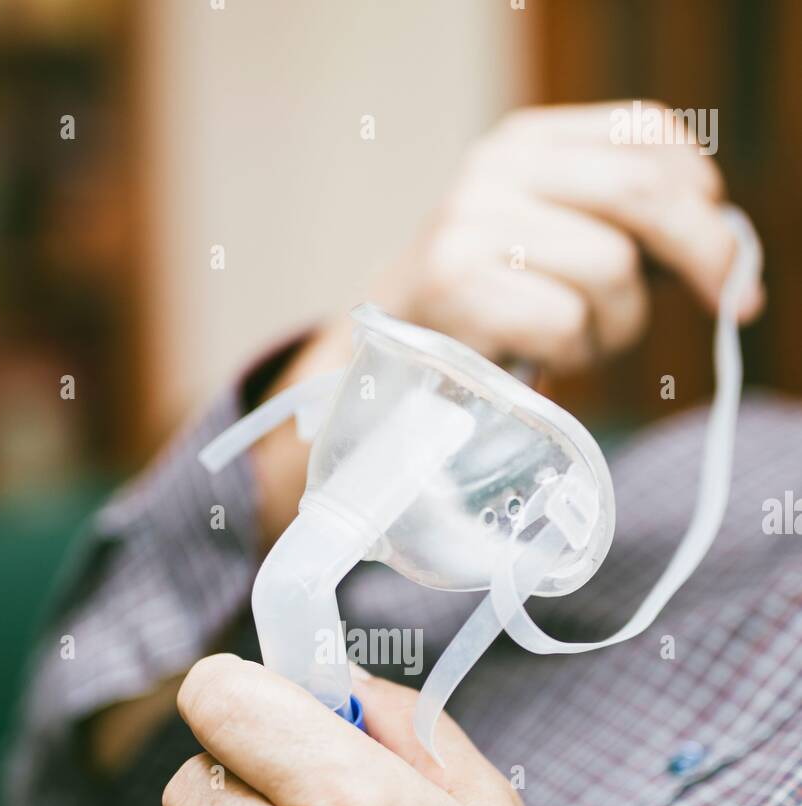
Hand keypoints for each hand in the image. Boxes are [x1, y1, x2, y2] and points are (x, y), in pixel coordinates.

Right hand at [254, 100, 764, 545]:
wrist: (380, 360)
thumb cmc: (487, 312)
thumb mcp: (553, 245)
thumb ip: (626, 228)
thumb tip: (725, 251)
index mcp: (527, 140)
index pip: (646, 136)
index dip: (703, 194)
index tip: (728, 255)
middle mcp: (497, 167)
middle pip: (642, 192)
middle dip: (704, 254)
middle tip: (733, 304)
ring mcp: (471, 222)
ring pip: (613, 269)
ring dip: (616, 328)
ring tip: (577, 343)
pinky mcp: (456, 285)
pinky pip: (567, 323)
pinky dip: (570, 356)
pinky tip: (540, 360)